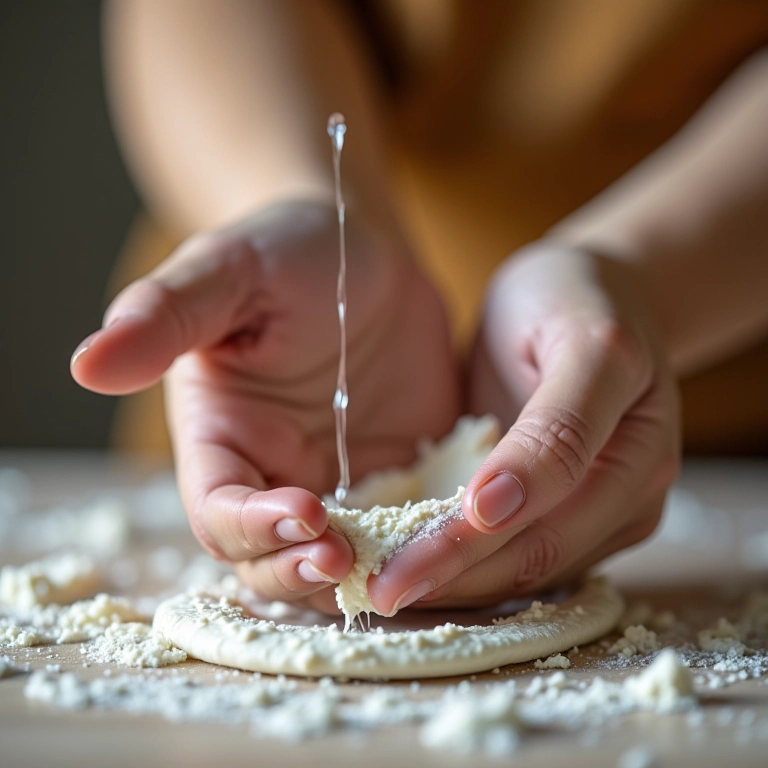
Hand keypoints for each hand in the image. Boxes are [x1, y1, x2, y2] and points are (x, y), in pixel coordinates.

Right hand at [72, 199, 459, 610]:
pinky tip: (448, 535)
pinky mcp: (395, 478)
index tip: (304, 511)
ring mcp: (338, 482)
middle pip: (271, 559)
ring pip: (337, 561)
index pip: (219, 510)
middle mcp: (273, 473)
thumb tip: (87, 363)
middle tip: (349, 558)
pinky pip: (404, 531)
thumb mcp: (229, 271)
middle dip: (304, 569)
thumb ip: (165, 315)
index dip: (252, 526)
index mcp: (221, 437)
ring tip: (401, 560)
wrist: (363, 253)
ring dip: (362, 572)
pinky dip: (418, 545)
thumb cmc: (286, 251)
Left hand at [368, 243, 679, 613]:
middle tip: (374, 592)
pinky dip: (469, 570)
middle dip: (453, 577)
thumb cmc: (574, 300)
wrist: (593, 298)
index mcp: (638, 447)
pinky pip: (523, 560)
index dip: (471, 539)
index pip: (547, 511)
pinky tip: (418, 568)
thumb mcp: (577, 339)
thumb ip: (554, 424)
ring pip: (527, 572)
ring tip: (383, 590)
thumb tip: (496, 506)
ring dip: (456, 587)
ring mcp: (607, 515)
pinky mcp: (579, 520)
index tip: (402, 561)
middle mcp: (631, 496)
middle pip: (536, 555)